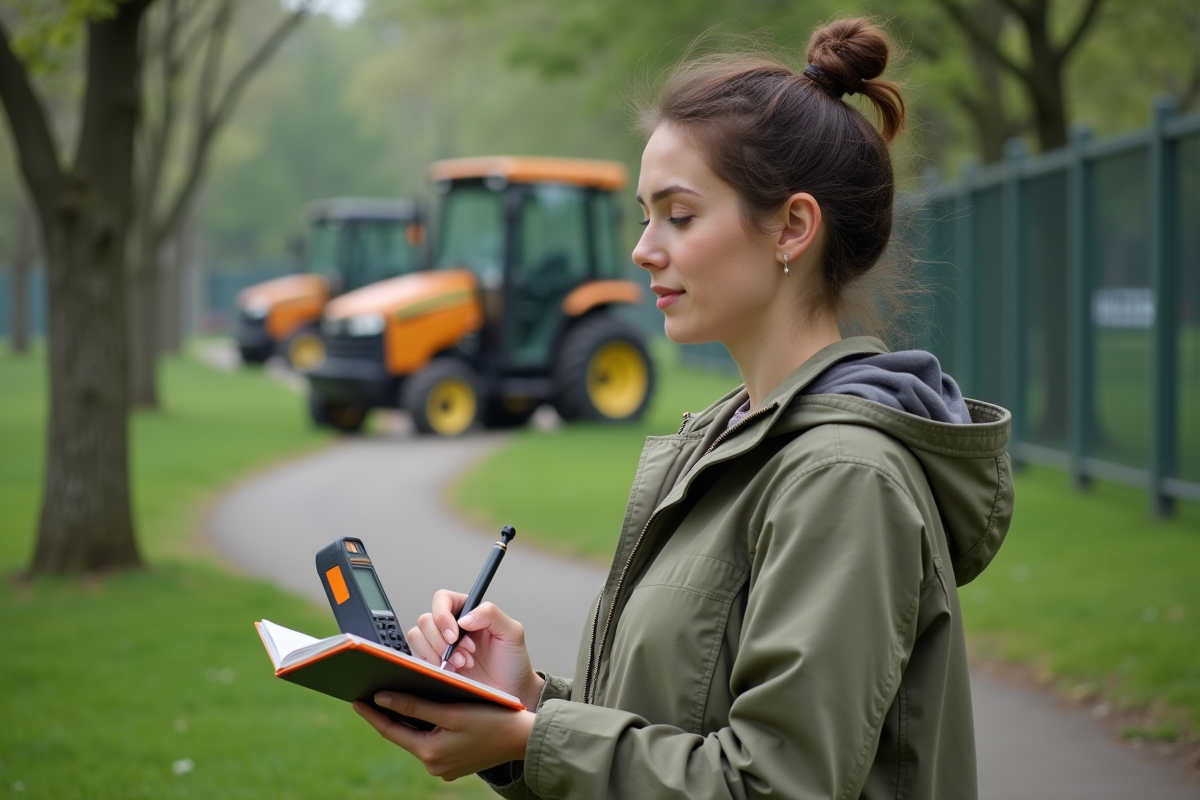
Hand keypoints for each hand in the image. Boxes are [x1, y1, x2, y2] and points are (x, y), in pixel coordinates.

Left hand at [354, 693, 535, 780]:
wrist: (524, 739)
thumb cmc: (492, 719)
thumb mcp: (452, 709)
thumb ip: (415, 704)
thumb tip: (382, 698)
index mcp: (430, 753)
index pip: (390, 730)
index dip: (372, 713)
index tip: (355, 699)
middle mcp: (434, 765)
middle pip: (403, 734)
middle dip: (388, 715)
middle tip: (370, 694)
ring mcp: (445, 767)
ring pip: (417, 737)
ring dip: (407, 719)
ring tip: (392, 699)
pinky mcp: (454, 764)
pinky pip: (432, 742)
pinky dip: (425, 726)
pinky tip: (422, 711)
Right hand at [407, 591, 542, 708]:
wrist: (511, 692)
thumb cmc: (513, 662)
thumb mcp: (512, 632)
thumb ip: (491, 614)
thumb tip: (463, 618)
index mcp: (468, 612)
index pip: (442, 599)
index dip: (442, 615)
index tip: (454, 635)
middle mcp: (452, 626)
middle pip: (426, 619)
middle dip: (442, 640)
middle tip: (465, 653)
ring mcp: (441, 646)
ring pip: (417, 637)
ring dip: (437, 652)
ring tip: (463, 663)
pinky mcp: (434, 665)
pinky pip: (418, 658)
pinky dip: (433, 665)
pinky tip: (455, 672)